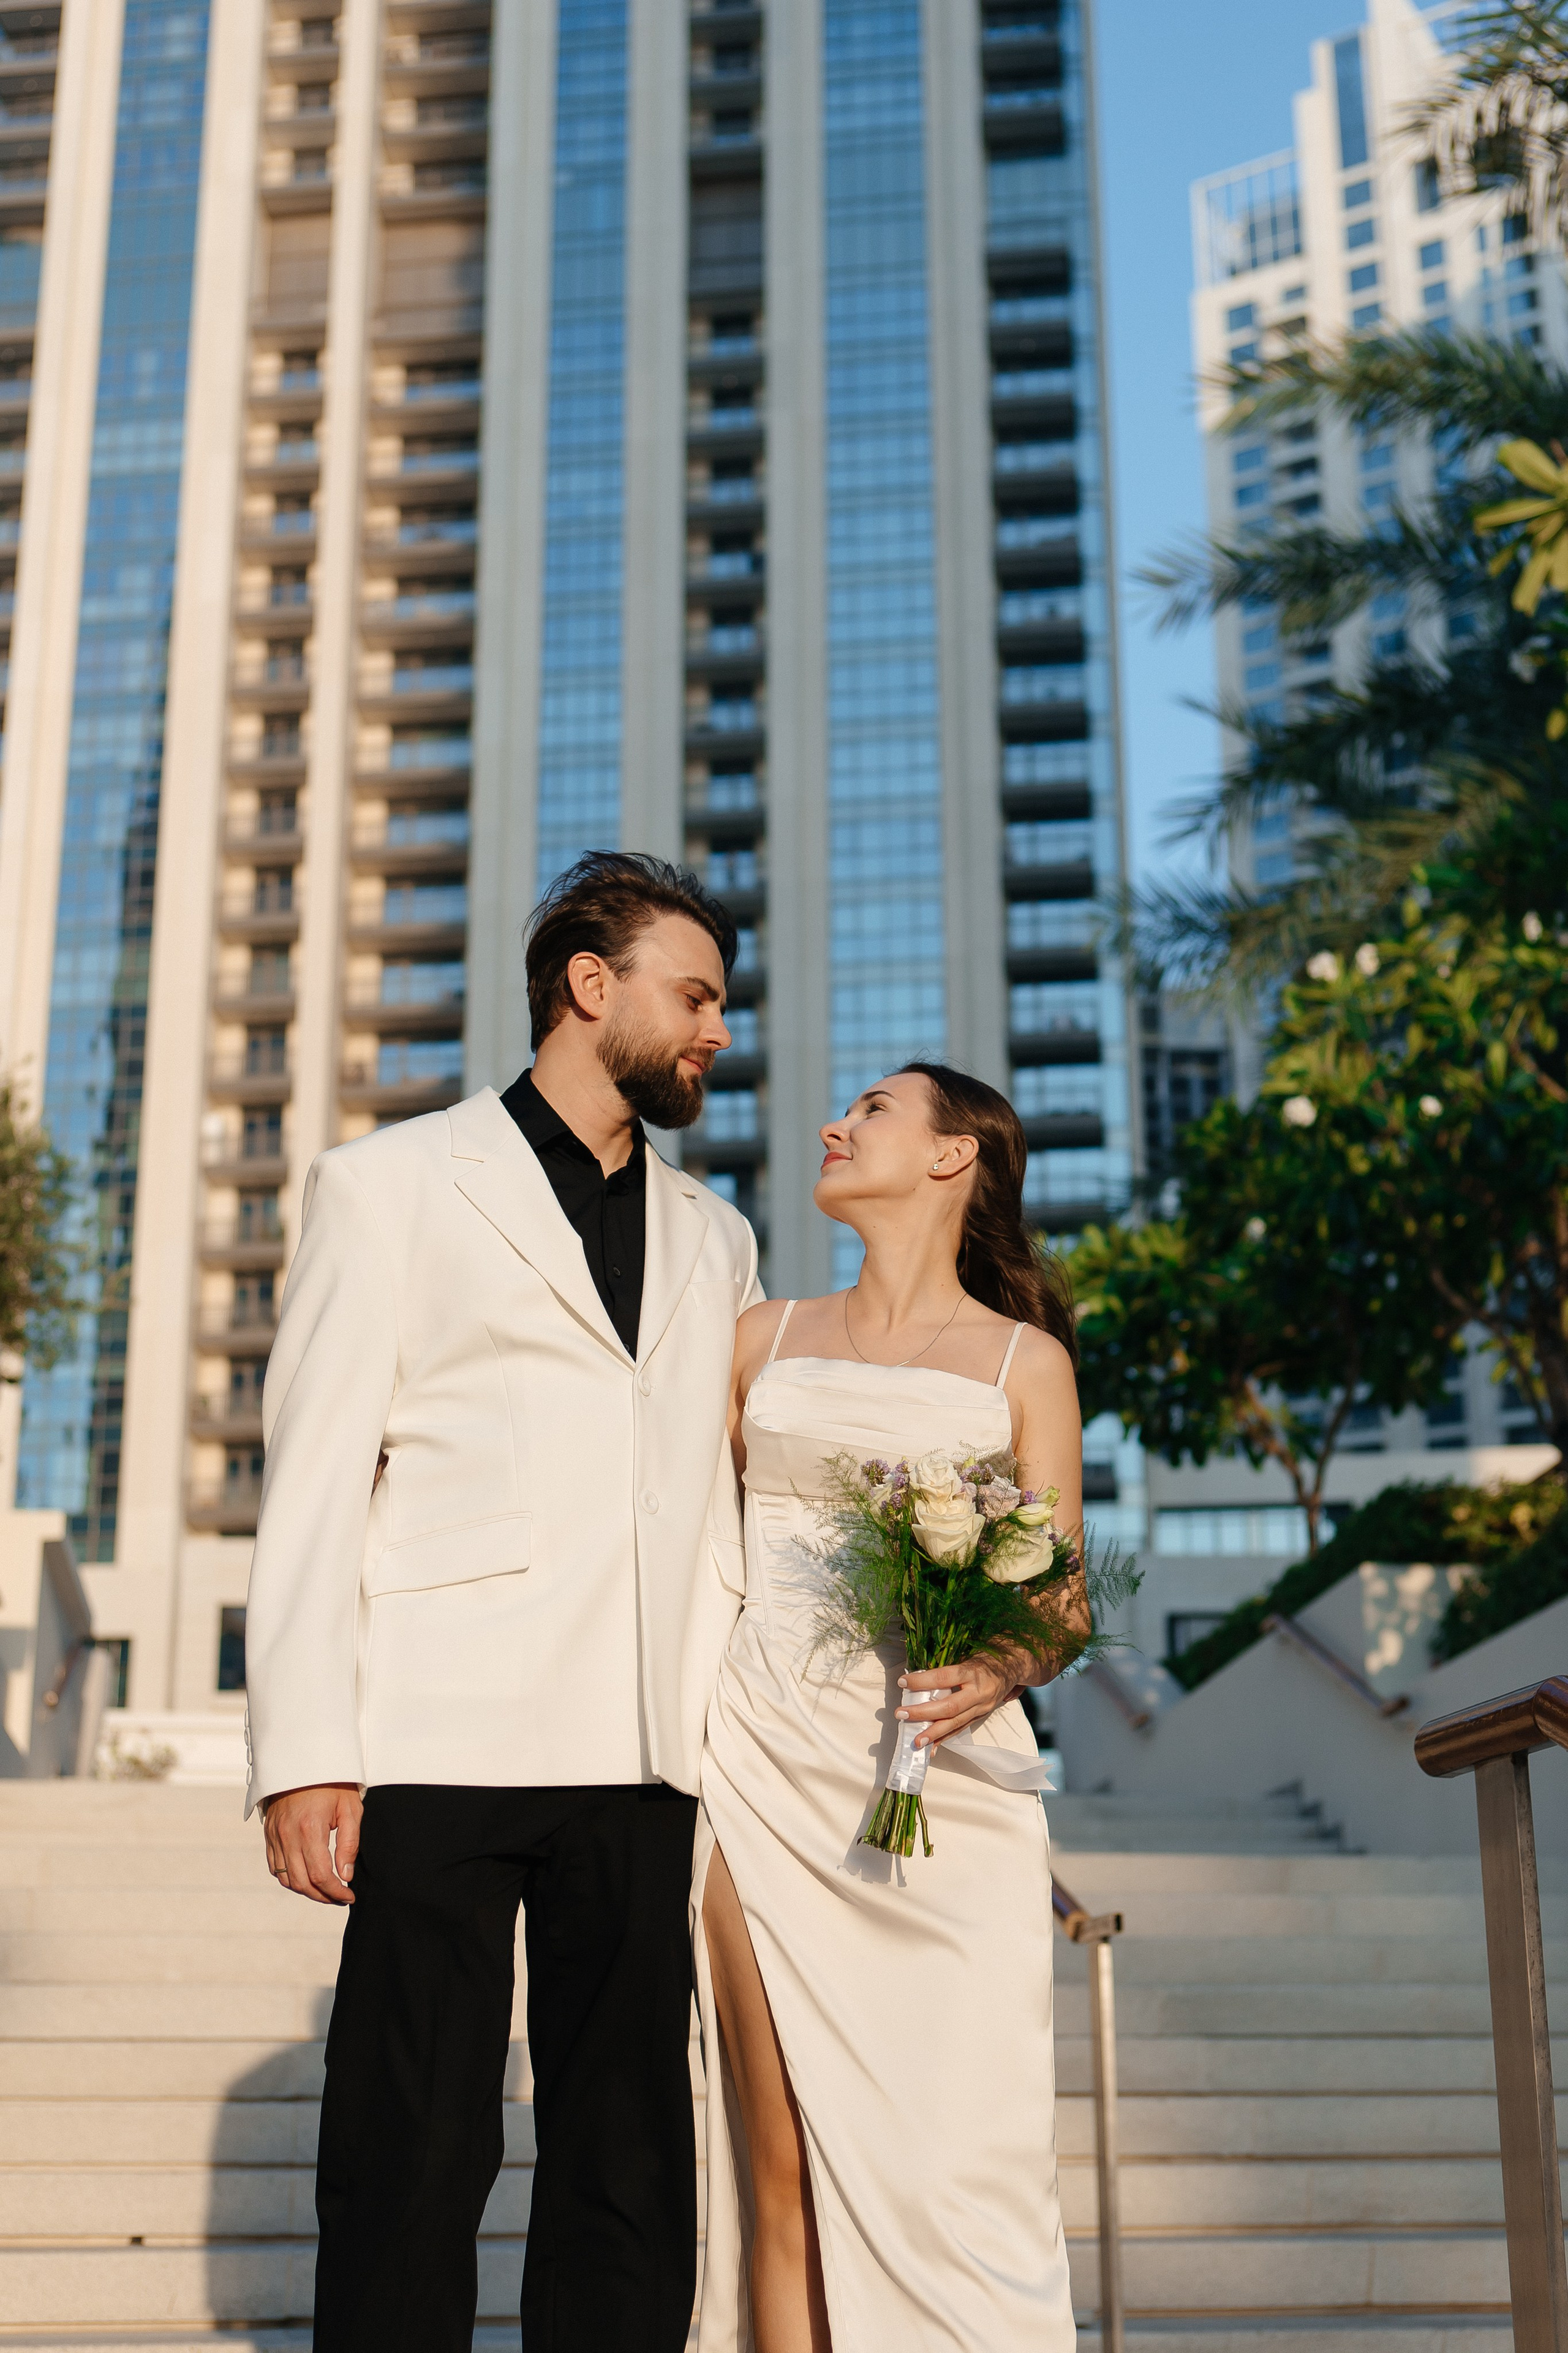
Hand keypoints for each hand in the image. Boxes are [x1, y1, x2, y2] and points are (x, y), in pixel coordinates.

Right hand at [262, 1783, 362, 1905]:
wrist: (303, 1759)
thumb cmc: (332, 1782)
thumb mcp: (350, 1808)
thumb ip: (349, 1843)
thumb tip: (346, 1875)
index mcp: (309, 1829)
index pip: (321, 1876)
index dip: (336, 1892)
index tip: (349, 1896)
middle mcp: (287, 1835)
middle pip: (302, 1883)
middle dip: (323, 1896)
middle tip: (340, 1898)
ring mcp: (275, 1835)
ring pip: (286, 1879)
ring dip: (306, 1890)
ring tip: (325, 1890)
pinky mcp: (269, 1833)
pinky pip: (274, 1866)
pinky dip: (289, 1878)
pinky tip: (306, 1876)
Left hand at [896, 1656, 1022, 1751]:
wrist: (1012, 1666)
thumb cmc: (985, 1659)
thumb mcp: (967, 1657)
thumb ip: (946, 1670)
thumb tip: (916, 1679)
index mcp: (973, 1672)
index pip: (944, 1678)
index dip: (922, 1681)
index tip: (903, 1682)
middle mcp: (978, 1693)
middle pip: (950, 1707)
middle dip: (923, 1713)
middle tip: (901, 1714)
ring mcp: (981, 1707)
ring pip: (956, 1723)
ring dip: (934, 1733)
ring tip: (916, 1741)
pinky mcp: (981, 1716)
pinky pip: (961, 1729)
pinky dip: (945, 1739)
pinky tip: (931, 1747)